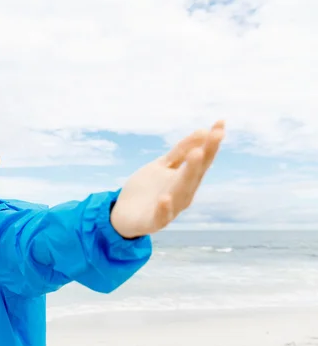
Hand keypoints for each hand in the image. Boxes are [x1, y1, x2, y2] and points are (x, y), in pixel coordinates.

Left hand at [111, 120, 224, 237]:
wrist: (124, 215)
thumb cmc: (148, 189)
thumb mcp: (162, 166)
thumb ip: (180, 152)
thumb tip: (203, 131)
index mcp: (186, 179)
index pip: (202, 159)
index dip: (212, 142)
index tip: (220, 123)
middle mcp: (183, 194)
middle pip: (195, 173)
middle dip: (205, 154)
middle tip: (214, 135)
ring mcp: (170, 209)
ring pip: (182, 192)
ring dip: (189, 174)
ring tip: (196, 154)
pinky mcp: (154, 222)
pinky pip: (161, 216)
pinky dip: (164, 208)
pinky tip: (165, 198)